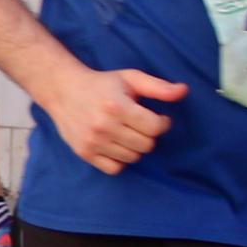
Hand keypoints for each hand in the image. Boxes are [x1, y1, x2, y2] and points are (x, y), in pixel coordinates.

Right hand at [45, 66, 183, 171]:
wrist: (62, 90)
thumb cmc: (102, 84)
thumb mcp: (130, 78)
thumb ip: (158, 87)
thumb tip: (184, 91)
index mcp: (117, 106)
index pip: (155, 128)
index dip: (162, 123)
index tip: (156, 117)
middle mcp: (103, 126)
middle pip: (146, 145)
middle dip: (148, 135)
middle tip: (140, 124)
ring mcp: (93, 141)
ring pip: (133, 158)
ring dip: (135, 147)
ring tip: (127, 133)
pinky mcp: (84, 153)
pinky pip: (115, 168)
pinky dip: (120, 159)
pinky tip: (117, 144)